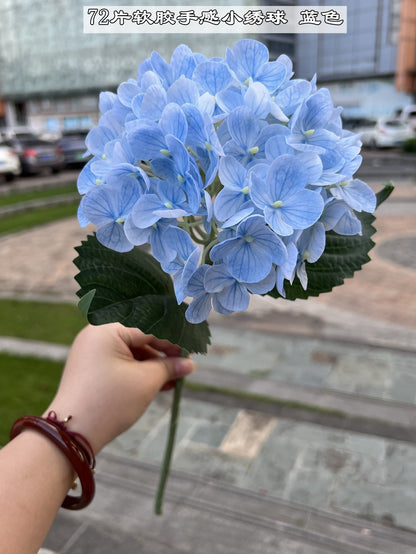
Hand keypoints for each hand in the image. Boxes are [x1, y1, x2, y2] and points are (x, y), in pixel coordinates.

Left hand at [44, 323, 194, 453]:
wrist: (70, 434)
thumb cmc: (110, 402)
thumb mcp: (146, 382)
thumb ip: (170, 366)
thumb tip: (190, 364)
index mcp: (107, 328)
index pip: (149, 326)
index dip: (174, 339)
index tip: (192, 350)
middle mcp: (96, 333)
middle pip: (139, 335)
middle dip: (164, 352)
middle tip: (185, 365)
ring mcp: (91, 350)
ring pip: (131, 349)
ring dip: (153, 363)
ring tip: (174, 379)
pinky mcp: (90, 367)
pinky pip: (120, 361)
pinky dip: (139, 370)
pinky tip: (158, 383)